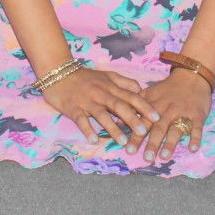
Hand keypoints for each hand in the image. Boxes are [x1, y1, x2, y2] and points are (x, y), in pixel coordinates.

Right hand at [41, 67, 161, 148]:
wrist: (58, 73)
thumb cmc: (84, 77)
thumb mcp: (106, 75)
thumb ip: (124, 82)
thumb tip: (141, 89)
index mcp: (110, 86)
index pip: (131, 96)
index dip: (144, 106)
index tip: (157, 117)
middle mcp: (101, 94)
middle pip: (119, 106)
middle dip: (132, 119)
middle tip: (143, 132)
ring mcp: (87, 101)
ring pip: (102, 115)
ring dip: (113, 128)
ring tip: (123, 141)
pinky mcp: (73, 108)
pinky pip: (81, 119)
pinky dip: (87, 129)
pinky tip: (93, 139)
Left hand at [136, 68, 211, 162]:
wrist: (191, 76)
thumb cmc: (167, 88)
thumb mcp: (149, 93)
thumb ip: (136, 106)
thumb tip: (118, 119)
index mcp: (154, 107)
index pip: (143, 123)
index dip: (136, 137)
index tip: (129, 150)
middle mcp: (167, 111)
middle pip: (158, 129)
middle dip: (152, 143)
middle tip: (147, 158)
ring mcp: (182, 114)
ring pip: (176, 130)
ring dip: (170, 143)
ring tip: (164, 156)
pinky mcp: (197, 115)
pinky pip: (197, 128)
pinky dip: (195, 138)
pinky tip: (193, 149)